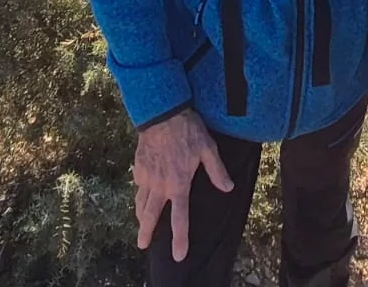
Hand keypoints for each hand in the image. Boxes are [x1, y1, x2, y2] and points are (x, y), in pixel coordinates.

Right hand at [133, 109, 234, 261]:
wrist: (162, 112)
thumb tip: (228, 188)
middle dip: (146, 232)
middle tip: (142, 245)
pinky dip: (140, 192)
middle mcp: (160, 185)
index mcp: (178, 184)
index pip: (180, 218)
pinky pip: (138, 184)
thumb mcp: (208, 148)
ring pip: (141, 202)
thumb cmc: (188, 130)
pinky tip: (142, 192)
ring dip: (140, 215)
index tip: (178, 254)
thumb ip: (217, 171)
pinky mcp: (138, 166)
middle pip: (151, 215)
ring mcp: (147, 176)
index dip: (180, 238)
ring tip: (140, 224)